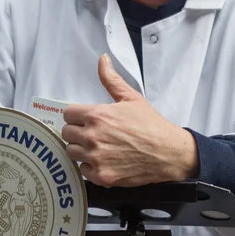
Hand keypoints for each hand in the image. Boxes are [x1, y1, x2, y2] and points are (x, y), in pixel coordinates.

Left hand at [62, 55, 196, 186]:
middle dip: (77, 131)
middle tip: (93, 132)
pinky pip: (83, 169)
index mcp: (98, 115)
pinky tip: (103, 159)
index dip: (77, 115)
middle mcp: (93, 136)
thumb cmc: (151, 125)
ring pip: (72, 151)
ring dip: (81, 149)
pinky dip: (90, 166)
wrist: (167, 152)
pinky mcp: (101, 176)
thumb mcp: (131, 98)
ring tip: (98, 146)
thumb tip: (102, 60)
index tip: (85, 119)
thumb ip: (111, 79)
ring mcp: (96, 158)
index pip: (68, 114)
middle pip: (67, 133)